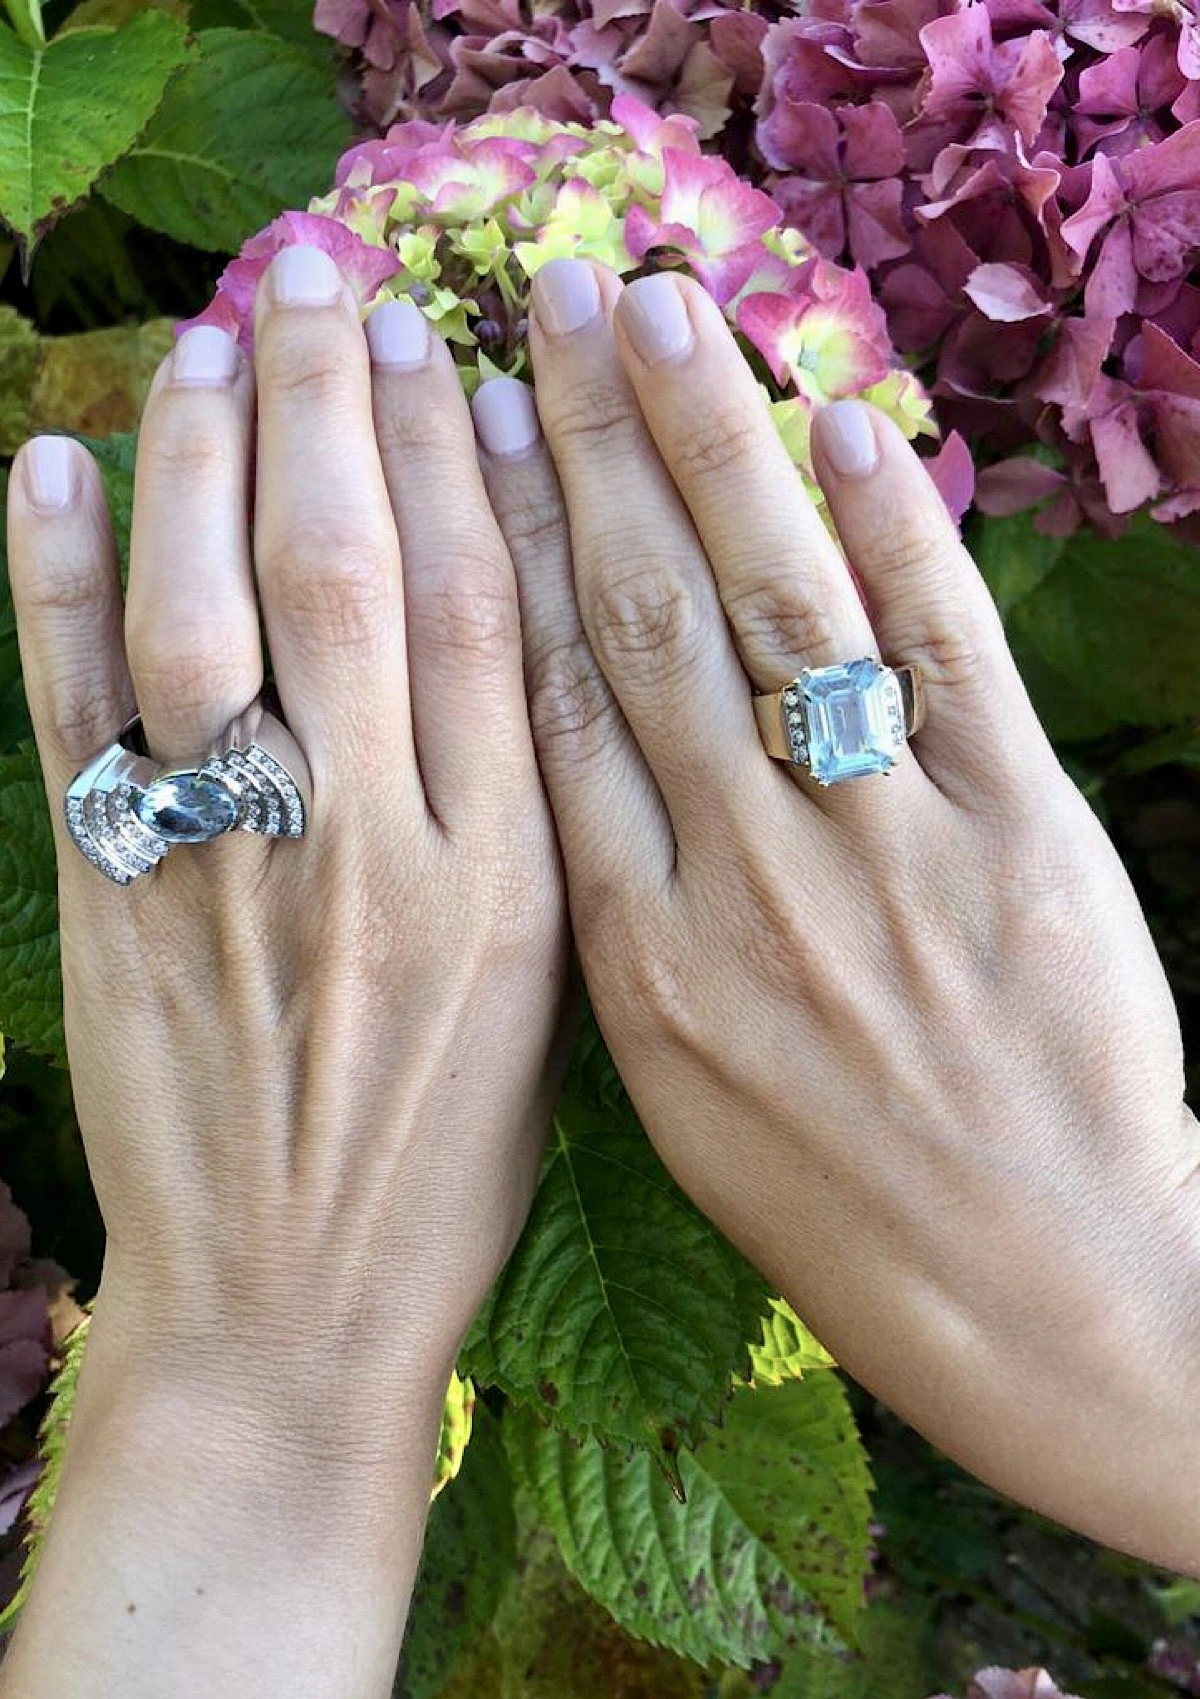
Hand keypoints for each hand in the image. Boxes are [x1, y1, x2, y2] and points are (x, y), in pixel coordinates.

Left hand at [2, 245, 566, 1696]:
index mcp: (502, 879)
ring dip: (202, 458)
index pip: (484, 620)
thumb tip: (518, 656)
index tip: (446, 351)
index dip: (463, 466)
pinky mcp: (113, 906)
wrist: (287, 1316)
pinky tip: (47, 466)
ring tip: (210, 334)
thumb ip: (534, 833)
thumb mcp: (546, 1006)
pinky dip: (48, 584)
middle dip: (336, 407)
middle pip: (351, 578)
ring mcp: (230, 874)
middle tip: (329, 276)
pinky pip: (75, 716)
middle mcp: (370, 853)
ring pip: (211, 617)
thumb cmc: (440, 1169)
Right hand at [473, 257, 1199, 1576]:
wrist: (1035, 1295)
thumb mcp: (679, 1089)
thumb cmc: (838, 1207)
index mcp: (635, 954)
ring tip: (660, 310)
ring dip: (715, 451)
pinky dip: (899, 535)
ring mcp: (884, 855)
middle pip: (645, 624)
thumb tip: (577, 769)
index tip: (468, 427)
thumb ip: (625, 927)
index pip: (548, 705)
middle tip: (542, 302)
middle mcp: (742, 886)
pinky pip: (947, 660)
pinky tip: (847, 422)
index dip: (502, 549)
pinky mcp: (1021, 842)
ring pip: (781, 615)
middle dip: (588, 450)